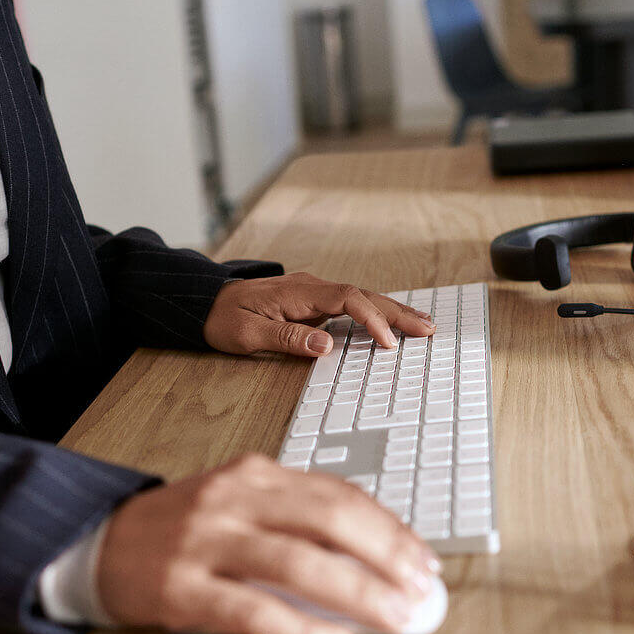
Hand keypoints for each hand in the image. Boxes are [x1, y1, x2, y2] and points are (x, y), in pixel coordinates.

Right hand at [96, 454, 442, 633]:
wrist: (97, 542)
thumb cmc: (182, 528)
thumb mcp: (238, 502)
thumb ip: (295, 519)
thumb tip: (373, 558)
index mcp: (255, 474)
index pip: (338, 494)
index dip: (389, 528)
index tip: (422, 559)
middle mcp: (234, 499)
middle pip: (328, 520)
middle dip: (386, 555)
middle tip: (419, 588)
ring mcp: (206, 542)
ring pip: (299, 564)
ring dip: (358, 593)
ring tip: (394, 617)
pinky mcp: (183, 589)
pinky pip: (255, 612)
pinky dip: (303, 632)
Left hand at [204, 273, 435, 356]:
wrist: (204, 301)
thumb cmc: (223, 318)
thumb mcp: (248, 334)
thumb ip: (287, 338)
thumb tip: (326, 345)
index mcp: (299, 292)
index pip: (348, 299)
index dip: (372, 319)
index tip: (388, 343)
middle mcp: (312, 287)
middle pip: (364, 295)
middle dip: (398, 312)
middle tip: (428, 329)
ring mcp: (314, 293)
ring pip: (362, 298)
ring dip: (393, 312)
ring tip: (423, 325)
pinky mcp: (313, 302)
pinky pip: (352, 305)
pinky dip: (376, 313)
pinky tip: (392, 322)